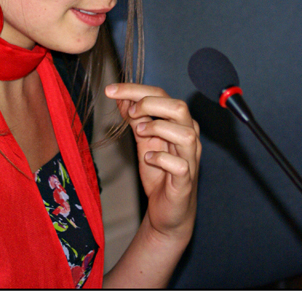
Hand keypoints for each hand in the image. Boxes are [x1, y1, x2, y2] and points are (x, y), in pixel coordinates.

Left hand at [105, 83, 200, 243]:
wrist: (168, 211)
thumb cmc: (160, 174)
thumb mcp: (143, 141)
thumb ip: (136, 119)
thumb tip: (121, 97)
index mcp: (178, 124)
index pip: (162, 96)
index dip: (135, 90)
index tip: (111, 90)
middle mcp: (188, 137)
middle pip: (179, 107)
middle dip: (150, 103)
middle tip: (130, 112)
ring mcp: (190, 159)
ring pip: (186, 133)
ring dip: (158, 128)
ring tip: (139, 132)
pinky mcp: (186, 181)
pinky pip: (180, 165)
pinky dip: (162, 158)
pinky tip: (148, 159)